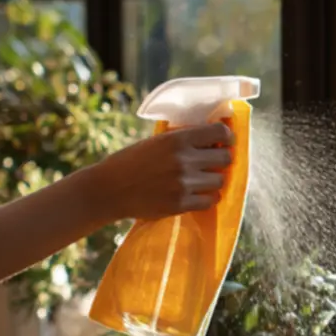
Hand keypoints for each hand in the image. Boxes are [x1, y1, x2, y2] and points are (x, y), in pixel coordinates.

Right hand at [86, 123, 235, 221]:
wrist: (109, 189)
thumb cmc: (131, 161)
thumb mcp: (157, 141)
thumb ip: (184, 139)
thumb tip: (214, 138)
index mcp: (178, 139)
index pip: (220, 131)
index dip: (226, 136)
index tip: (224, 141)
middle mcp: (184, 160)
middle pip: (226, 157)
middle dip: (221, 160)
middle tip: (212, 163)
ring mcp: (184, 183)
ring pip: (220, 181)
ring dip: (213, 180)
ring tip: (200, 180)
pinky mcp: (181, 204)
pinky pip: (210, 200)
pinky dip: (206, 198)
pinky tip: (195, 194)